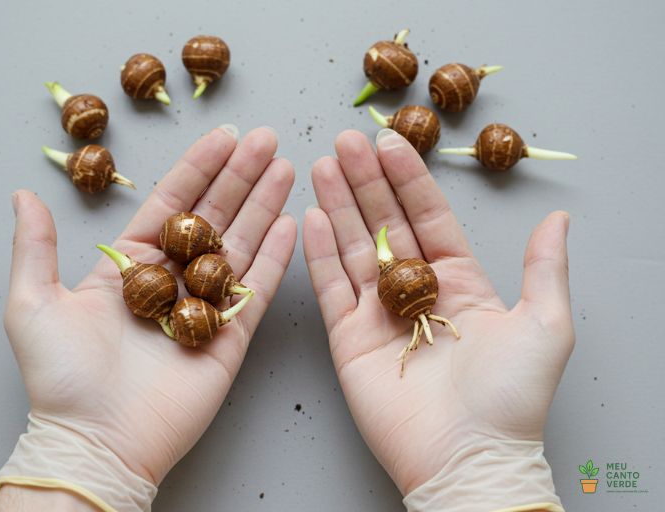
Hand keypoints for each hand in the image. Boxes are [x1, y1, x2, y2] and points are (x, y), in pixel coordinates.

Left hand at [3, 126, 295, 487]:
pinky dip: (275, 257)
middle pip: (213, 217)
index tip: (226, 138)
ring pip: (240, 245)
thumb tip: (24, 193)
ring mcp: (204, 306)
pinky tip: (289, 223)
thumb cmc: (61, 378)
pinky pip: (255, 289)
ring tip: (286, 167)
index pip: (171, 205)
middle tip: (267, 140)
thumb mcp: (33, 303)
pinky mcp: (229, 336)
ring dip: (264, 205)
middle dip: (241, 176)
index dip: (199, 168)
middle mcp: (171, 280)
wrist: (98, 440)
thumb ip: (36, 246)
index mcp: (130, 266)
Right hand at [303, 129, 573, 495]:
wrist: (466, 457)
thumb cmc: (511, 397)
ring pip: (355, 248)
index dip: (410, 179)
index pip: (430, 217)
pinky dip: (320, 252)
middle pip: (387, 224)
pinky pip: (331, 288)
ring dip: (339, 205)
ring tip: (324, 163)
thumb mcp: (545, 325)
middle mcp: (416, 292)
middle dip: (367, 181)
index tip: (391, 142)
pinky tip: (312, 216)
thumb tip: (559, 218)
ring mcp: (379, 314)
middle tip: (347, 141)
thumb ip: (545, 268)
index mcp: (460, 283)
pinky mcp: (349, 338)